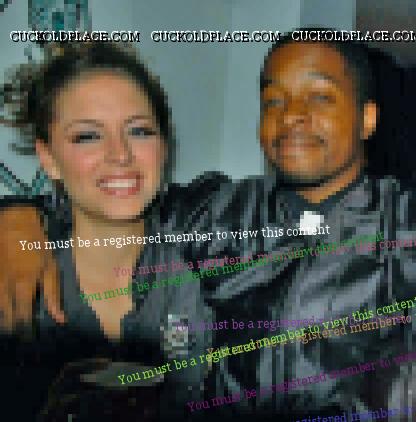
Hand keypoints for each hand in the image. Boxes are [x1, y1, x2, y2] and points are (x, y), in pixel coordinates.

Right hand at [0, 206, 64, 330]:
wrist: (13, 221)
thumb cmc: (36, 243)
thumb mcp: (51, 266)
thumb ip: (53, 293)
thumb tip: (60, 319)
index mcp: (23, 285)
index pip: (22, 317)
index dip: (25, 330)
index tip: (29, 338)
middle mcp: (4, 287)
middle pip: (5, 316)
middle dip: (12, 327)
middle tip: (18, 332)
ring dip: (3, 318)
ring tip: (8, 325)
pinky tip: (2, 308)